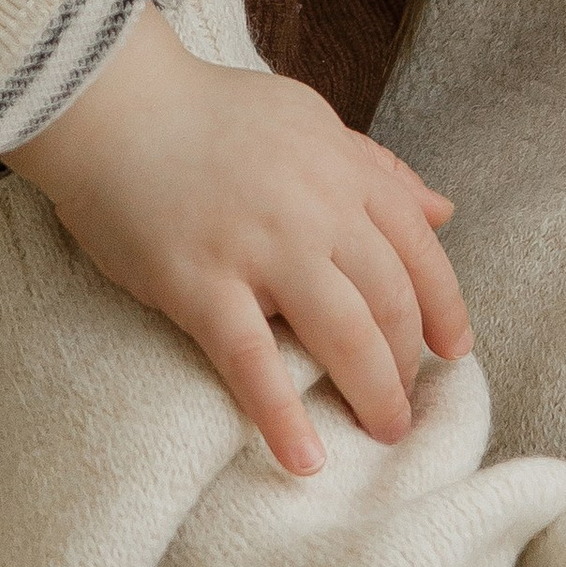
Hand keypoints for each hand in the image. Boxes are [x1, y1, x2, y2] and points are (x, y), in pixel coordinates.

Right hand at [7, 4, 470, 474]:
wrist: (112, 106)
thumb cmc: (208, 113)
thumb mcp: (308, 119)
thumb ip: (374, 166)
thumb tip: (443, 210)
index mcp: (341, 169)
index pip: (418, 248)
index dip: (444, 306)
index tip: (453, 351)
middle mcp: (314, 208)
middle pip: (388, 300)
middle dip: (407, 363)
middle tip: (404, 405)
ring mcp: (257, 248)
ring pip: (342, 334)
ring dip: (372, 393)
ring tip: (381, 432)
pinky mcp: (199, 284)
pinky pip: (253, 362)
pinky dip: (284, 417)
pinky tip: (306, 460)